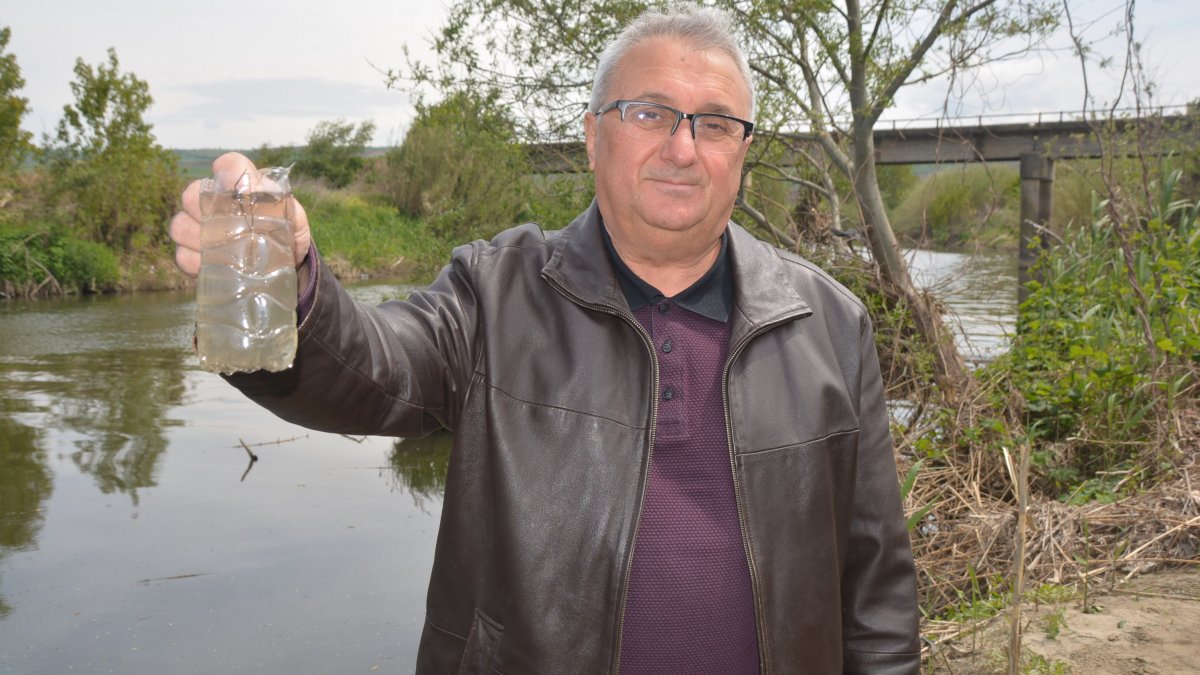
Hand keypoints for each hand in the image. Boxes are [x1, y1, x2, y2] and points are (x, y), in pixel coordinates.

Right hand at [168, 152, 311, 276]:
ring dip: (200, 239)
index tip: (238, 190)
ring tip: (224, 251)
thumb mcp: (292, 218)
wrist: (284, 265)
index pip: (230, 165)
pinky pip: (182, 254)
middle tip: (230, 228)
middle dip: (206, 210)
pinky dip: (197, 261)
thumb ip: (280, 202)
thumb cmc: (287, 234)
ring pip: (181, 225)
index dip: (228, 172)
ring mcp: (198, 226)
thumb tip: (256, 189)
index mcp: (243, 185)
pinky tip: (216, 265)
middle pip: (192, 194)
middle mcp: (214, 201)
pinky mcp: (192, 254)